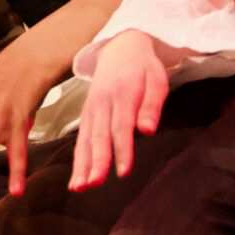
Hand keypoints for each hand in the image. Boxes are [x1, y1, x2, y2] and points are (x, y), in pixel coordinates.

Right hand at [72, 29, 170, 190]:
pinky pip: (80, 139)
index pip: (120, 126)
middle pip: (98, 135)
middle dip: (96, 161)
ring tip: (79, 187)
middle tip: (93, 184)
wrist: (121, 48)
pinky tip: (77, 178)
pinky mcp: (87, 114)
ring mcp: (91, 108)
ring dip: (82, 164)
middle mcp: (102, 102)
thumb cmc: (143, 67)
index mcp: (122, 93)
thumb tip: (147, 130)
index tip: (123, 172)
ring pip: (85, 139)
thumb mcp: (157, 79)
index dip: (122, 150)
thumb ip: (152, 105)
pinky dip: (78, 159)